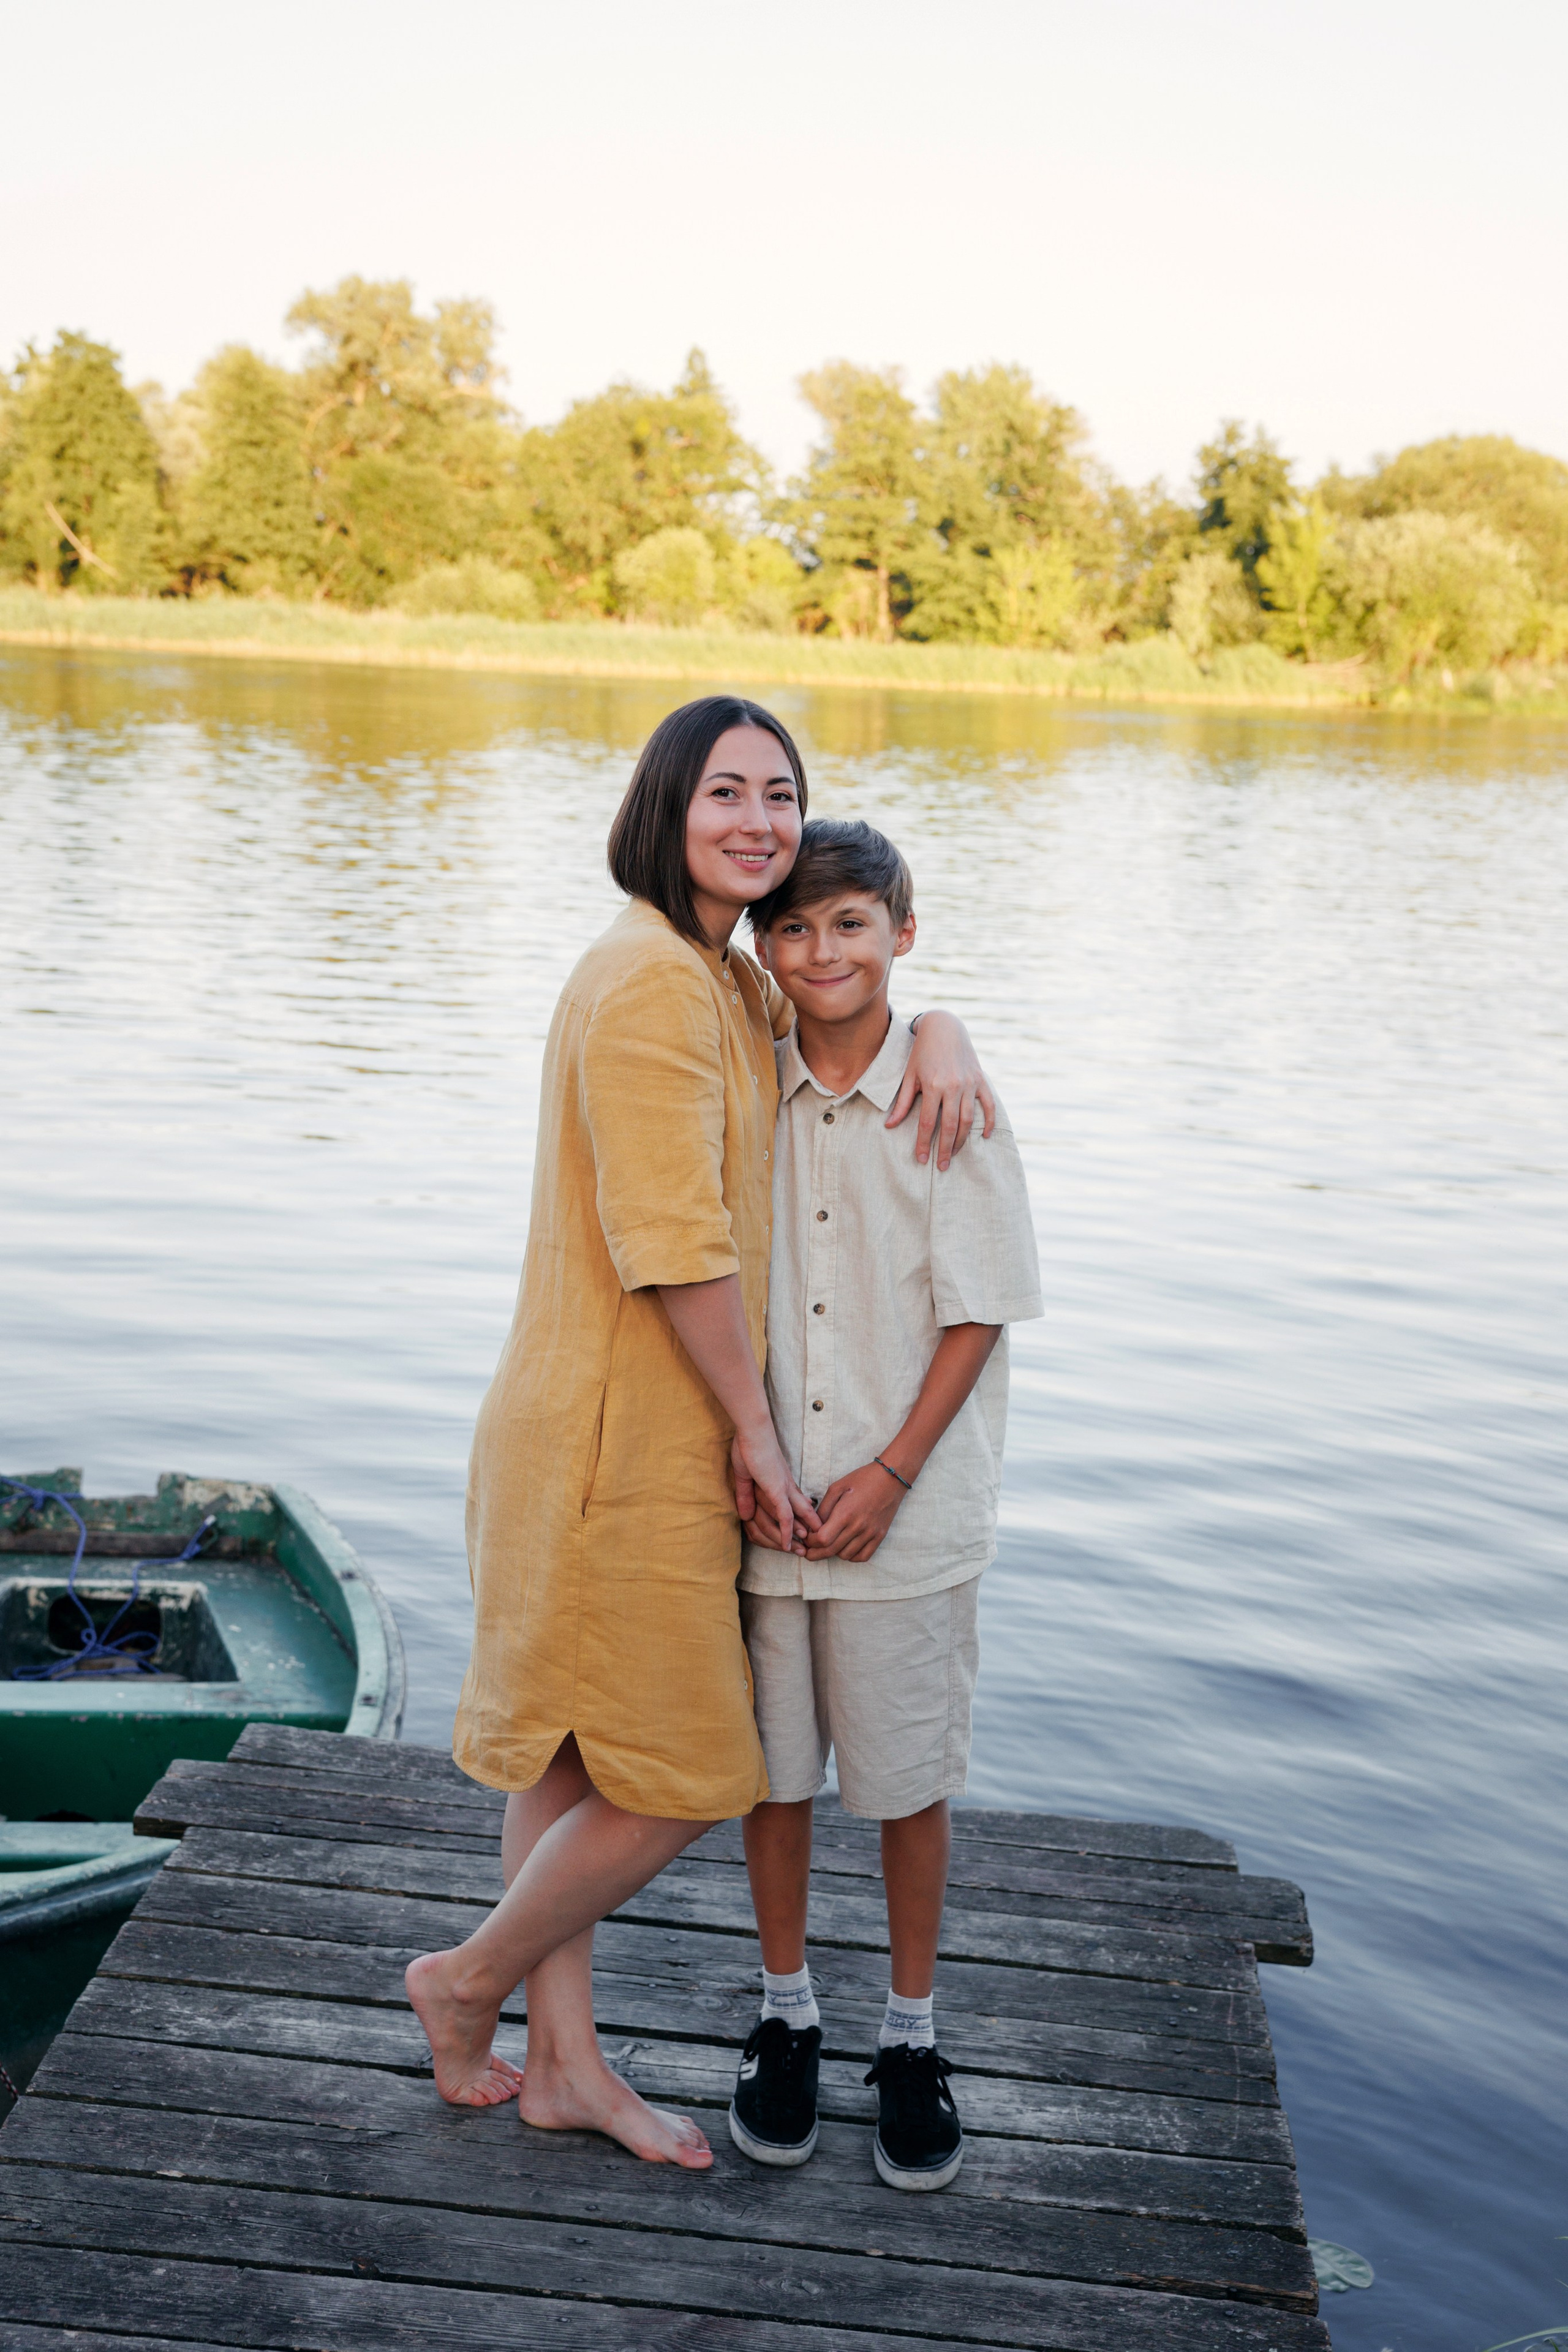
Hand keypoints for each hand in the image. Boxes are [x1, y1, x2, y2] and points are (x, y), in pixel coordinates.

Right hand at [732, 1428, 819, 1555]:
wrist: (753, 1431)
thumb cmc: (748, 1446)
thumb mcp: (745, 1476)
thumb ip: (745, 1495)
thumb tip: (745, 1515)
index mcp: (780, 1480)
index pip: (793, 1503)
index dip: (799, 1517)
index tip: (804, 1530)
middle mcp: (785, 1485)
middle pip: (799, 1513)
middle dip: (806, 1530)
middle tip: (810, 1546)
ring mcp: (782, 1488)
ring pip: (794, 1518)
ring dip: (797, 1536)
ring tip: (802, 1552)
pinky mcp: (776, 1490)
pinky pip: (784, 1515)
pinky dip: (786, 1531)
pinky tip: (787, 1545)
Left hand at [803, 1460, 905, 1562]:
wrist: (890, 1478)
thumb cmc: (861, 1479)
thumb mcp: (836, 1487)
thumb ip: (823, 1508)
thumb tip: (813, 1527)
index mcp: (845, 1513)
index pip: (822, 1539)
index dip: (810, 1541)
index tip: (807, 1537)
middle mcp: (858, 1526)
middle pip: (831, 1550)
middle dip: (815, 1553)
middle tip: (809, 1551)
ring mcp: (870, 1533)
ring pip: (845, 1555)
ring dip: (834, 1552)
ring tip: (830, 1543)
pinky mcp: (880, 1536)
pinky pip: (863, 1556)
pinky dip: (851, 1556)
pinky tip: (846, 1547)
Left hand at [886, 1010, 995, 1169]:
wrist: (944, 1027)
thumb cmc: (922, 1052)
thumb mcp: (910, 1075)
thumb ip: (903, 1102)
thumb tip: (889, 1125)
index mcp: (933, 1086)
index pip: (927, 1123)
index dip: (923, 1143)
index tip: (921, 1159)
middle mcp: (953, 1087)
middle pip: (949, 1127)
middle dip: (945, 1149)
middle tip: (941, 1167)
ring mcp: (970, 1084)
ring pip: (969, 1120)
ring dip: (962, 1140)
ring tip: (954, 1154)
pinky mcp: (981, 1080)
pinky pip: (988, 1105)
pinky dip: (989, 1122)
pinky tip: (984, 1136)